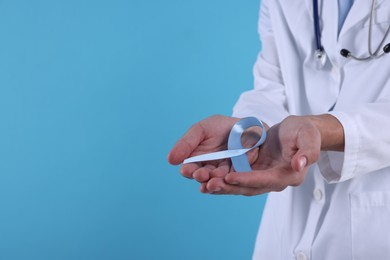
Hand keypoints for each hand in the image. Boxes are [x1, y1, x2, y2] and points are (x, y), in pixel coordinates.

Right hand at [167, 115, 263, 183]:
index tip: (187, 170)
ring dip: (214, 183)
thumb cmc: (220, 127)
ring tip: (212, 182)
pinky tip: (226, 180)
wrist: (247, 125)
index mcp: (197, 160)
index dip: (188, 171)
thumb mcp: (201, 130)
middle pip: (203, 177)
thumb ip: (186, 143)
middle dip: (201, 177)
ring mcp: (225, 173)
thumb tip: (170, 160)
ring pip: (217, 181)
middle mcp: (209, 169)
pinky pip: (234, 180)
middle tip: (201, 175)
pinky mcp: (240, 175)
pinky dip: (229, 182)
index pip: (189, 169)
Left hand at [203, 114, 343, 195]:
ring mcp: (264, 178)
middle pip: (249, 187)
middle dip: (229, 187)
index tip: (230, 176)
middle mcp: (275, 181)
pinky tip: (207, 179)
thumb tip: (300, 164)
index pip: (266, 180)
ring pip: (240, 186)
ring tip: (203, 184)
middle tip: (208, 184)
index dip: (247, 179)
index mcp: (290, 174)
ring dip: (222, 186)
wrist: (297, 132)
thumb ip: (307, 150)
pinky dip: (223, 180)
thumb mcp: (308, 135)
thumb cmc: (304, 131)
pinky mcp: (255, 173)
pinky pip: (237, 179)